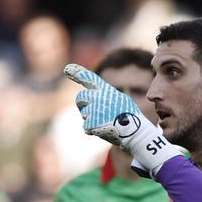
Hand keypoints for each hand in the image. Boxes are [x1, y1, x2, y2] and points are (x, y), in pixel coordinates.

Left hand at [64, 63, 181, 176]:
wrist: (134, 132)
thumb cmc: (131, 117)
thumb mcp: (121, 101)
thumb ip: (107, 97)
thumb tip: (94, 97)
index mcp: (106, 90)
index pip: (89, 78)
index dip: (77, 73)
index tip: (67, 69)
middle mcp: (97, 97)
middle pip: (80, 97)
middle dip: (82, 105)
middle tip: (90, 111)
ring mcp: (94, 109)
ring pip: (84, 114)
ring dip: (91, 119)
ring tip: (105, 123)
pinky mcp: (91, 122)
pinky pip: (86, 126)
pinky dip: (92, 130)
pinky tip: (102, 130)